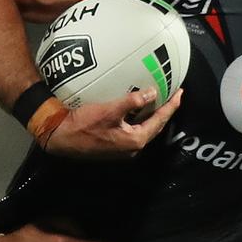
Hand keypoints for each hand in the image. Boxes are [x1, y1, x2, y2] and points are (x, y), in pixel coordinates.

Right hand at [45, 89, 182, 158]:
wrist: (60, 137)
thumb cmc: (84, 124)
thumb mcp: (110, 110)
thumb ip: (133, 101)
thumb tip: (153, 93)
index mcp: (135, 140)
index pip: (160, 121)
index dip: (171, 106)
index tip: (180, 93)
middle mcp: (132, 147)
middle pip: (155, 126)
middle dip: (165, 111)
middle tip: (174, 95)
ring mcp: (123, 148)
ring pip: (145, 128)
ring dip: (153, 115)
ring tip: (160, 100)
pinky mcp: (114, 145)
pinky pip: (134, 129)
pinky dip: (141, 118)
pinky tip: (139, 108)